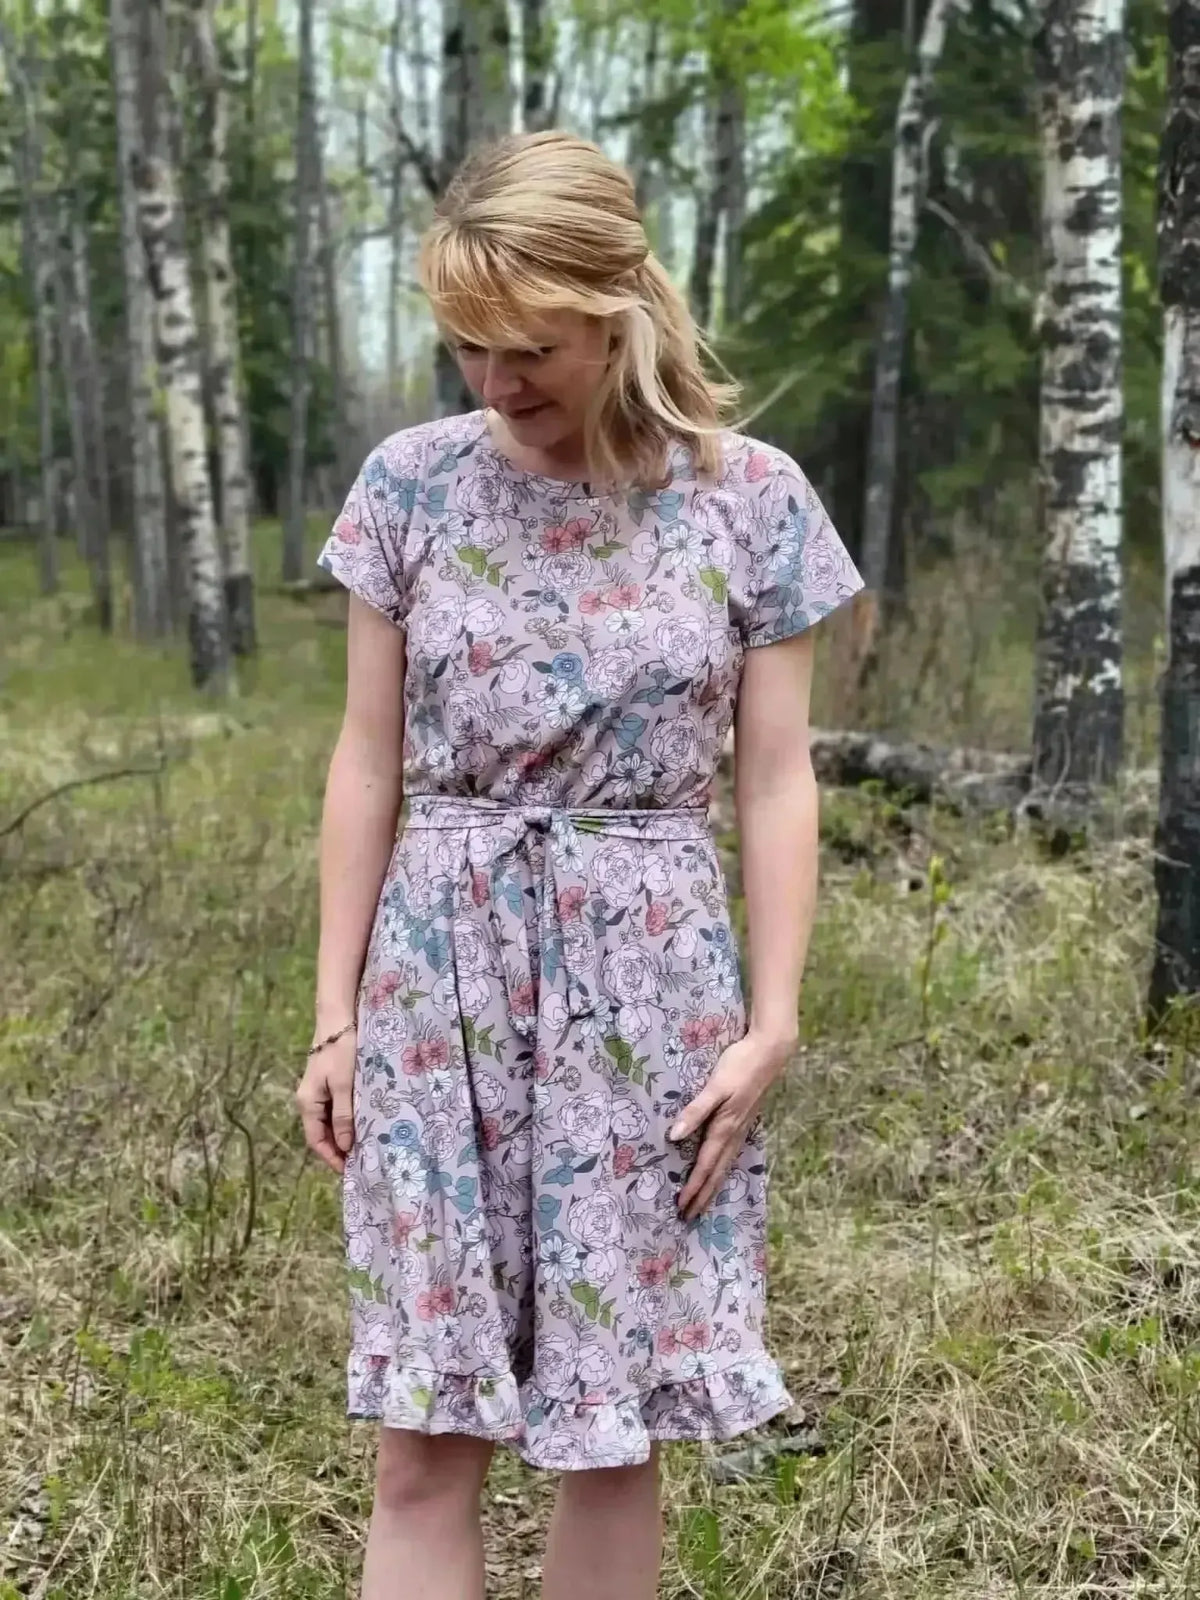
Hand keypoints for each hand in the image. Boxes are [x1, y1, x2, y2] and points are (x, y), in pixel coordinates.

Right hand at [296, 1028, 356, 1173]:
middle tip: (360, 1163)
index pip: (316, 1140)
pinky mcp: (328, 1083)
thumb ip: (343, 1115)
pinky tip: (361, 1125)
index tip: (349, 1171)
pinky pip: (334, 1110)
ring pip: (329, 1123)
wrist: (338, 1018)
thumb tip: (344, 1146)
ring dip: (343, 1136)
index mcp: (307, 1102)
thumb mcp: (344, 1084)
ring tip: (364, 1148)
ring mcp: (318, 1092)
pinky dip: (345, 1122)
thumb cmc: (341, 1050)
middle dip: (338, 1150)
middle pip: (321, 1133)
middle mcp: (309, 1100)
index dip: (331, 1158)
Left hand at [670, 1029, 794, 1220]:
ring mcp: (742, 1129)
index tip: (682, 1207)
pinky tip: (720, 1170)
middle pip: (716, 1172)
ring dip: (713, 1186)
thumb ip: (695, 1111)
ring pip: (725, 1165)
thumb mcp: (715, 1086)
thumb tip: (674, 1136)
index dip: (693, 1187)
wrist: (770, 1053)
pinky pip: (731, 1154)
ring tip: (703, 1203)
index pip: (705, 1165)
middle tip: (690, 1217)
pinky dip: (722, 1169)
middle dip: (703, 1196)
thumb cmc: (740, 1066)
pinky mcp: (745, 1121)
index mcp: (724, 1128)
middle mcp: (734, 1133)